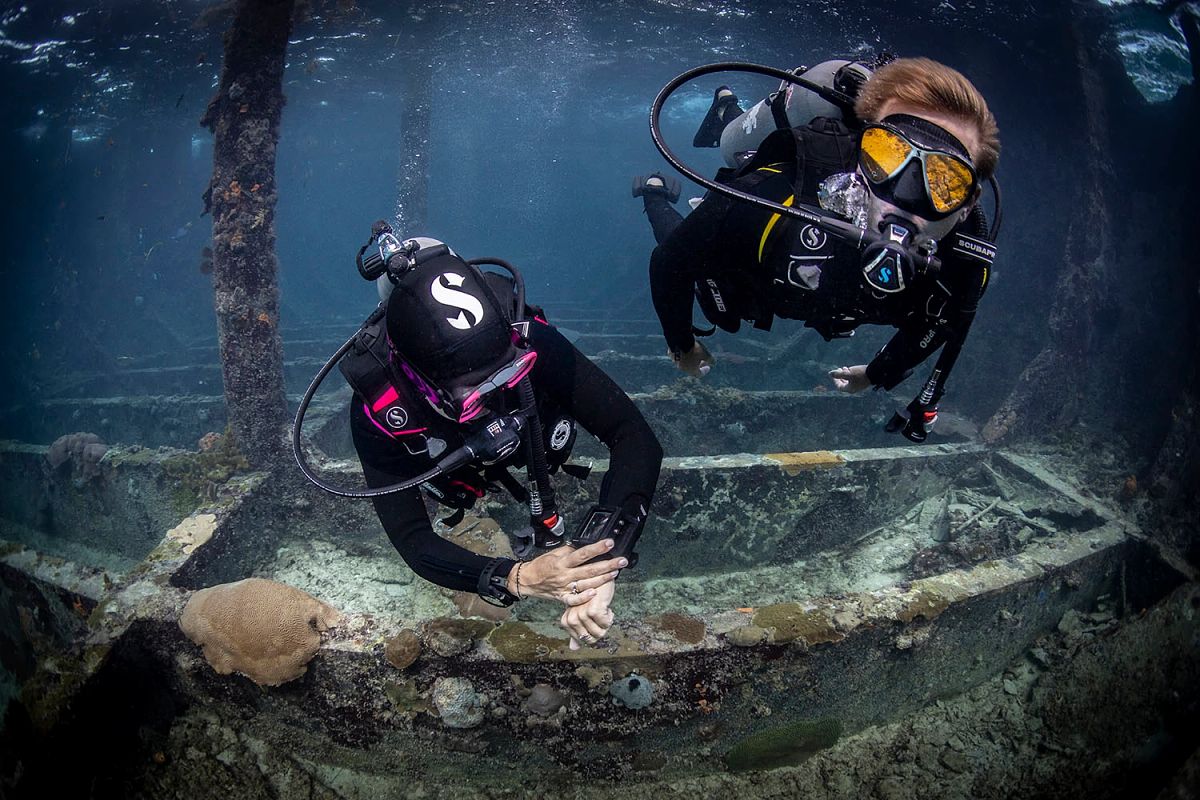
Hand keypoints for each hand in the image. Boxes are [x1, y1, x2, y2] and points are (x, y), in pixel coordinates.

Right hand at [507, 538, 626, 602]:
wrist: (527, 580)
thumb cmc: (542, 565)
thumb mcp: (555, 554)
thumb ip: (570, 550)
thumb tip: (585, 545)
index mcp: (562, 561)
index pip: (582, 553)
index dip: (597, 548)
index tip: (610, 543)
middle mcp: (565, 574)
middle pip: (589, 570)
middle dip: (607, 565)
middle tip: (622, 561)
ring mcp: (564, 587)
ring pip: (586, 584)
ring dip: (602, 579)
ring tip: (615, 573)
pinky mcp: (562, 597)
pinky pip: (574, 600)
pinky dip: (583, 597)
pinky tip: (595, 593)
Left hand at [563, 580, 615, 649]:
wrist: (598, 576)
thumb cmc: (590, 595)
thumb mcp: (581, 613)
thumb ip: (576, 631)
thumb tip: (574, 648)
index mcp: (567, 621)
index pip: (582, 640)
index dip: (592, 632)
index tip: (593, 619)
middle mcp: (571, 619)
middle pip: (591, 639)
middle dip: (600, 629)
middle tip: (600, 616)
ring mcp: (580, 615)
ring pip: (599, 633)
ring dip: (606, 623)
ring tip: (603, 609)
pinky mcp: (591, 610)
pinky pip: (605, 624)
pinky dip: (609, 617)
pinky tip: (606, 607)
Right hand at [672, 341, 712, 377]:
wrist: (681, 340)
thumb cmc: (695, 349)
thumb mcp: (707, 354)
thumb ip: (712, 360)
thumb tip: (714, 363)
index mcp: (692, 370)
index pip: (699, 374)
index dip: (704, 371)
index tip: (708, 367)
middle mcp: (683, 368)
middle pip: (691, 370)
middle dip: (697, 366)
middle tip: (702, 361)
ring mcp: (676, 362)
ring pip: (684, 363)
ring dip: (690, 360)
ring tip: (694, 354)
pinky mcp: (671, 355)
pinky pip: (678, 356)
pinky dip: (683, 354)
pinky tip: (686, 349)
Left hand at [829, 364, 870, 392]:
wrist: (875, 373)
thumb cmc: (860, 374)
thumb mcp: (848, 373)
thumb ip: (838, 374)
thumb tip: (829, 373)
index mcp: (850, 389)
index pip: (839, 386)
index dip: (835, 380)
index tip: (834, 373)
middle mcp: (854, 388)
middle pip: (844, 384)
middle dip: (840, 377)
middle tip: (839, 369)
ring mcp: (859, 385)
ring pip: (849, 381)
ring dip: (845, 375)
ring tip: (844, 368)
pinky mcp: (863, 382)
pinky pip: (854, 379)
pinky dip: (851, 375)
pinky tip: (851, 369)